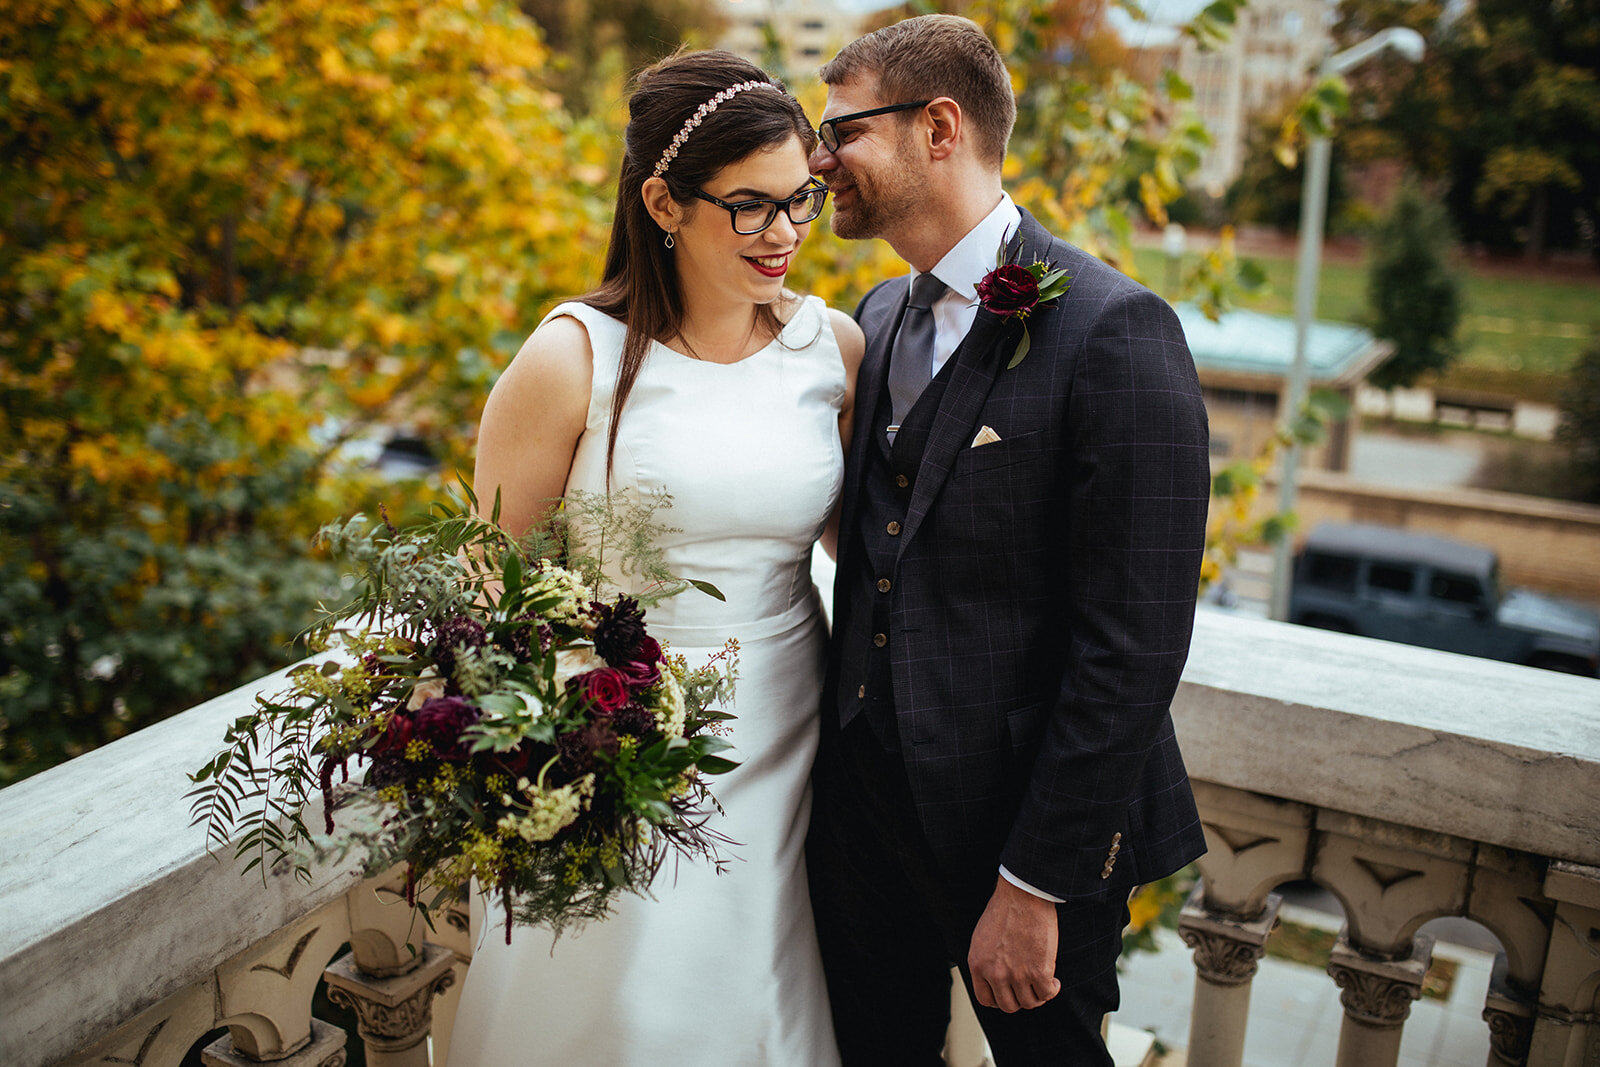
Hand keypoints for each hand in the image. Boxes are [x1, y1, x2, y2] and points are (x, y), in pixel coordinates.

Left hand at [968, 875, 1059, 1012]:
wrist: (1023, 895)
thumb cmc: (1005, 909)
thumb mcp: (983, 937)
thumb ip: (986, 960)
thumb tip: (994, 976)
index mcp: (978, 964)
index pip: (985, 999)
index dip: (999, 1000)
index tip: (1010, 994)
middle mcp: (995, 973)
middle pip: (1008, 1005)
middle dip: (1020, 999)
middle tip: (1028, 989)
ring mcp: (1017, 975)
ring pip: (1029, 1003)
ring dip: (1038, 996)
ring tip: (1043, 984)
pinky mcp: (1039, 972)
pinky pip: (1046, 994)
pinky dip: (1052, 990)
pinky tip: (1054, 981)